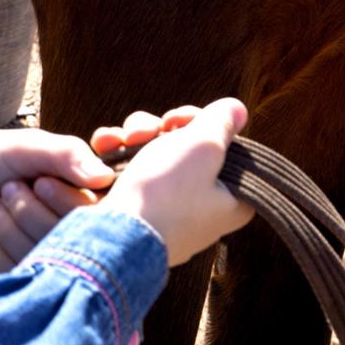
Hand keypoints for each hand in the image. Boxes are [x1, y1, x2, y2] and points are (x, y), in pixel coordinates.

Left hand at [0, 128, 116, 269]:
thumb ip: (65, 154)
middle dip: (29, 211)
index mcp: (79, 197)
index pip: (98, 216)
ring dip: (9, 228)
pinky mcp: (22, 279)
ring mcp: (46, 259)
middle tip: (6, 189)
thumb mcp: (24, 146)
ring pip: (44, 260)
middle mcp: (70, 231)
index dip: (65, 202)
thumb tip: (104, 178)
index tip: (38, 183)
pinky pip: (21, 277)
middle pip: (70, 241)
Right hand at [100, 98, 255, 266]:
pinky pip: (136, 172)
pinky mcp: (142, 209)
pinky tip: (106, 147)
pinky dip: (121, 155)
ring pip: (158, 155)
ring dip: (136, 138)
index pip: (223, 146)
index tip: (176, 120)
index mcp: (233, 198)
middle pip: (187, 147)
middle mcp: (206, 206)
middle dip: (160, 130)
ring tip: (120, 140)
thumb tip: (238, 109)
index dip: (198, 123)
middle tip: (148, 131)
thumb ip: (221, 123)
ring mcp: (172, 209)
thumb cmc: (167, 194)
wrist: (118, 235)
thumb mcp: (203, 147)